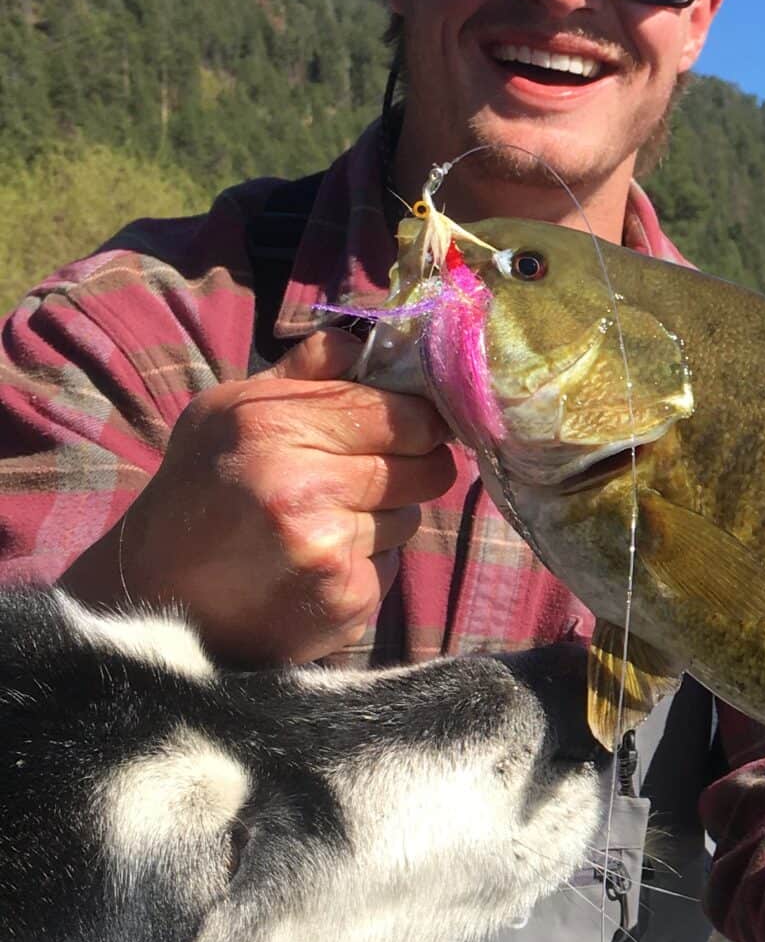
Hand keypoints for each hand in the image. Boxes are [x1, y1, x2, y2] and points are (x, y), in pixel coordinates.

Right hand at [61, 330, 456, 663]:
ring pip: (410, 518)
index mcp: (276, 426)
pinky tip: (319, 561)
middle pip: (427, 467)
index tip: (408, 429)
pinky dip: (367, 561)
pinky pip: (392, 564)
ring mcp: (328, 549)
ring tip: (324, 522)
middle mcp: (304, 487)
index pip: (405, 414)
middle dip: (410, 468)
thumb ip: (304, 371)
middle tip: (368, 476)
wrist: (159, 593)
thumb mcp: (230, 410)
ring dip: (383, 517)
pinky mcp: (346, 599)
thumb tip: (365, 342)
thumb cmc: (202, 488)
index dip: (418, 421)